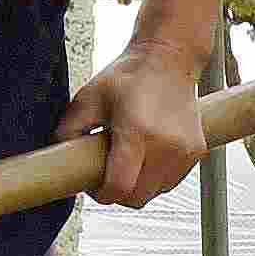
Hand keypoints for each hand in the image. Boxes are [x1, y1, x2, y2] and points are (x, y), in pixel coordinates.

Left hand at [69, 47, 204, 207]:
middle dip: (119, 194)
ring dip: (138, 187)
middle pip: (138, 198)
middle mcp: (165, 145)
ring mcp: (184, 150)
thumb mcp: (89, 98)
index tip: (94, 186)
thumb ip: (69, 130)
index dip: (102, 195)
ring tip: (128, 163)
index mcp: (137, 132)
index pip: (120, 188)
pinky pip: (170, 182)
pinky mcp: (195, 151)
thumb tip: (59, 158)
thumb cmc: (130, 75)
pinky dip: (156, 178)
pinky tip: (146, 157)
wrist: (169, 58)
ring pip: (155, 193)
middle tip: (107, 176)